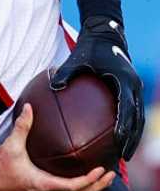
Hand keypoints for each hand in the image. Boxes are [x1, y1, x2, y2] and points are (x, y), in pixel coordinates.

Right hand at [0, 104, 115, 190]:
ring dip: (90, 190)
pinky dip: (78, 190)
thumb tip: (30, 108)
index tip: (102, 170)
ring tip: (102, 179)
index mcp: (42, 184)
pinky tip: (80, 181)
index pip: (74, 186)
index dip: (90, 179)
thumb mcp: (10, 146)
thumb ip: (22, 127)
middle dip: (97, 186)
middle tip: (111, 175)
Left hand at [52, 16, 144, 159]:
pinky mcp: (130, 88)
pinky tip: (114, 136)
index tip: (118, 143)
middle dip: (132, 139)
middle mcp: (133, 88)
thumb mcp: (77, 60)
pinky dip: (126, 124)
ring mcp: (134, 89)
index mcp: (123, 83)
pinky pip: (130, 110)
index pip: (126, 110)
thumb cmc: (91, 48)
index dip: (124, 128)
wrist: (106, 34)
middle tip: (123, 157)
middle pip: (137, 119)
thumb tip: (52, 87)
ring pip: (137, 117)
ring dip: (132, 135)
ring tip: (122, 152)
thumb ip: (65, 74)